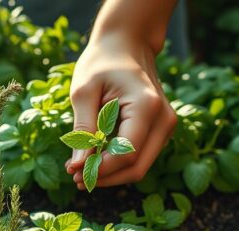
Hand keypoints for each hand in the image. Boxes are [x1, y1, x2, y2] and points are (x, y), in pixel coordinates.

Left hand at [65, 33, 175, 189]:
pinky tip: (92, 158)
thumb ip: (83, 129)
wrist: (126, 44)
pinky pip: (140, 156)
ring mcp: (166, 126)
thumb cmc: (101, 63)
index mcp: (147, 106)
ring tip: (78, 168)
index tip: (72, 172)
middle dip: (105, 177)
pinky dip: (116, 162)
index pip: (127, 153)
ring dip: (110, 173)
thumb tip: (79, 166)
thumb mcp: (83, 92)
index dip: (100, 170)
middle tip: (74, 178)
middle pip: (137, 167)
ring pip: (140, 166)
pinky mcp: (161, 130)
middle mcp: (164, 119)